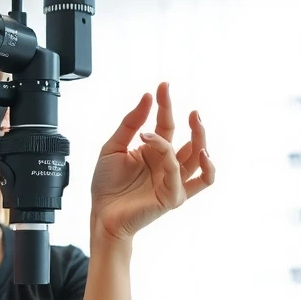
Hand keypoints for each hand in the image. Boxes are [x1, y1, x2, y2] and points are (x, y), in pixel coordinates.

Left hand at [90, 82, 214, 242]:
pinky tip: (167, 150)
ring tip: (194, 123)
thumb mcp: (113, 147)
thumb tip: (147, 97)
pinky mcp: (172, 198)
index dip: (166, 104)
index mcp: (154, 152)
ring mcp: (172, 182)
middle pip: (191, 143)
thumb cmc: (106, 185)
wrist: (101, 214)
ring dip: (199, 140)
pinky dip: (177, 162)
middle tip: (193, 111)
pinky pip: (184, 179)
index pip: (166, 125)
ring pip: (197, 160)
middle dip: (196, 126)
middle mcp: (167, 166)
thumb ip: (130, 123)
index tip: (164, 85)